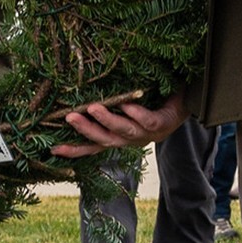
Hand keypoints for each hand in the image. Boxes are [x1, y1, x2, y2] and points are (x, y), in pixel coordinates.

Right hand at [53, 91, 189, 157]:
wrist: (188, 101)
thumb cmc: (152, 101)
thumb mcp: (126, 104)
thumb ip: (109, 104)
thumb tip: (80, 92)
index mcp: (121, 137)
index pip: (94, 146)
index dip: (74, 149)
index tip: (53, 149)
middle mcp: (131, 139)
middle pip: (105, 140)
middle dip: (86, 130)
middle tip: (69, 117)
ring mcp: (147, 133)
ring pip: (124, 131)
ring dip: (107, 120)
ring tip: (93, 107)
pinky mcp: (162, 124)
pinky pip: (148, 121)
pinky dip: (137, 114)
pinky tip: (127, 104)